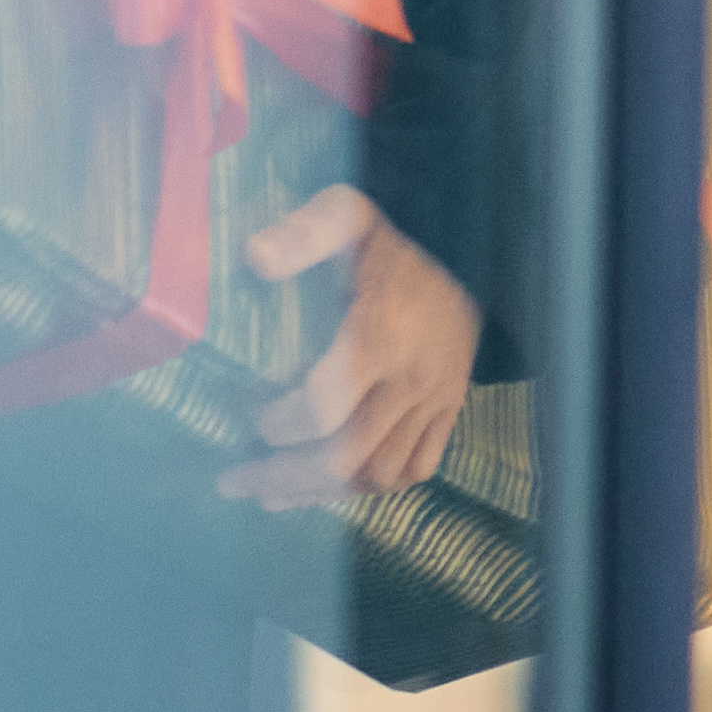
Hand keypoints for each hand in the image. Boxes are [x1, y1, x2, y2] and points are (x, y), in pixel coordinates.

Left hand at [219, 187, 481, 511]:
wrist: (475, 249)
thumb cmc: (396, 240)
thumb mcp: (348, 218)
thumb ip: (303, 234)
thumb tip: (252, 257)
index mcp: (380, 337)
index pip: (323, 406)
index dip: (278, 425)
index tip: (249, 418)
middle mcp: (410, 379)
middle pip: (344, 456)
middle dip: (283, 476)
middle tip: (236, 480)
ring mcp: (435, 401)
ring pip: (378, 474)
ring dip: (323, 491)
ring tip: (276, 493)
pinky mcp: (450, 409)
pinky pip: (416, 468)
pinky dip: (374, 486)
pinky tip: (337, 484)